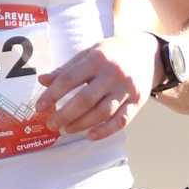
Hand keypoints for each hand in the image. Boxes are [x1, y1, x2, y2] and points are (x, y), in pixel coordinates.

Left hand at [35, 30, 158, 139]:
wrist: (149, 53)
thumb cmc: (113, 53)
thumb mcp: (89, 53)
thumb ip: (67, 68)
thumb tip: (43, 80)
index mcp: (97, 58)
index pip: (69, 78)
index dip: (52, 94)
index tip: (39, 107)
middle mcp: (113, 73)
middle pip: (84, 99)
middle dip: (64, 114)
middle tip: (51, 124)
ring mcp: (126, 89)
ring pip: (102, 112)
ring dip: (82, 124)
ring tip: (67, 129)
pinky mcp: (137, 102)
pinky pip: (121, 121)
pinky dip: (105, 131)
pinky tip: (91, 136)